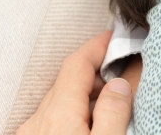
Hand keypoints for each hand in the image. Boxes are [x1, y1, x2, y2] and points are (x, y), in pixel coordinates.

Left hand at [17, 31, 132, 134]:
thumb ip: (114, 112)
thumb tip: (119, 85)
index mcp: (59, 115)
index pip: (76, 65)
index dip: (97, 46)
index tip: (114, 36)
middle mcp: (39, 122)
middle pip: (69, 82)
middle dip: (97, 72)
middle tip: (126, 72)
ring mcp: (34, 134)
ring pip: (62, 101)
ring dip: (87, 94)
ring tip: (115, 101)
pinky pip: (56, 118)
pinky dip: (77, 110)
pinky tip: (95, 123)